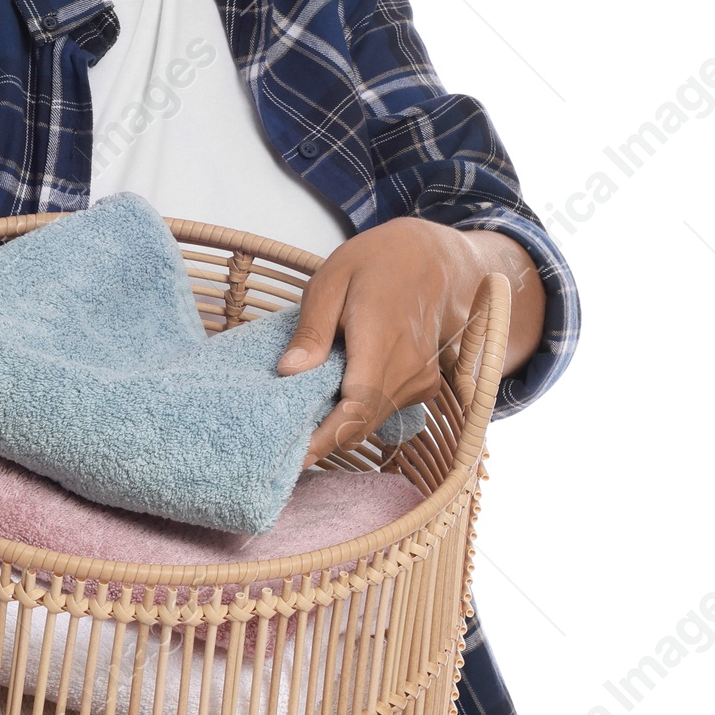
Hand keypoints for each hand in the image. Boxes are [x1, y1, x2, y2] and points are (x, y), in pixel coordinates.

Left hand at [275, 216, 542, 465]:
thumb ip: (312, 329)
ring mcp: (421, 378)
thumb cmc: (374, 263)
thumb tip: (289, 372)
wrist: (429, 257)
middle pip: (363, 422)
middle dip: (324, 438)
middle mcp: (409, 366)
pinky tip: (335, 398)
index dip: (325, 437)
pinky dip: (359, 413)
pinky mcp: (424, 384)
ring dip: (340, 425)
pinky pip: (385, 410)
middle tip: (284, 444)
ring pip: (373, 420)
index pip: (356, 406)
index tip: (295, 456)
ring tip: (304, 420)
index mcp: (382, 339)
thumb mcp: (330, 280)